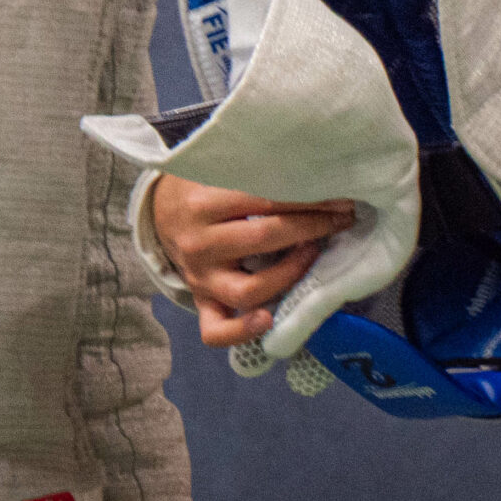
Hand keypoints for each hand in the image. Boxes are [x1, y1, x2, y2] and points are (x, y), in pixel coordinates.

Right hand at [149, 175, 355, 347]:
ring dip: (291, 274)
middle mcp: (199, 243)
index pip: (265, 200)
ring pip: (248, 290)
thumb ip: (257, 171)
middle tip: (341, 219)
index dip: (308, 200)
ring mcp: (199, 278)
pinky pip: (216, 330)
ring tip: (313, 254)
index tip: (340, 198)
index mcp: (203, 203)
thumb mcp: (219, 168)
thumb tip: (316, 171)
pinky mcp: (200, 301)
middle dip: (312, 227)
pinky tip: (270, 319)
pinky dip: (243, 332)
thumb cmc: (200, 185)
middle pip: (264, 238)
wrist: (159, 211)